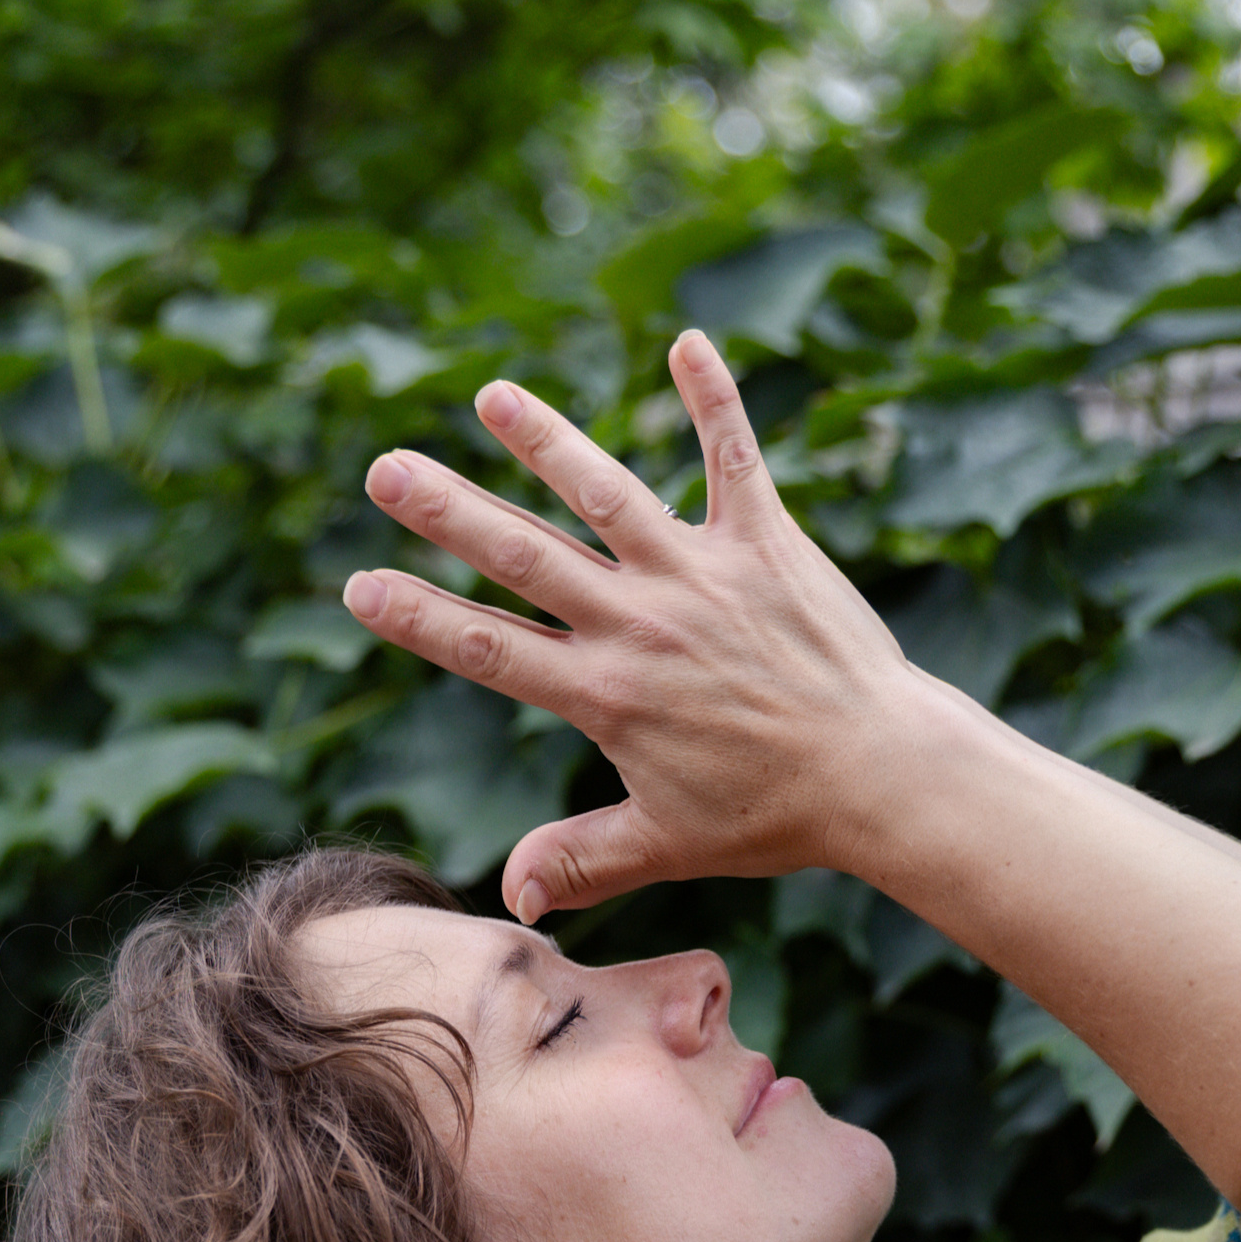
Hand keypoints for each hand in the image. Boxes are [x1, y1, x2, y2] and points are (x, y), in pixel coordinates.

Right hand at [348, 329, 915, 920]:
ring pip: (610, 494)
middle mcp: (643, 624)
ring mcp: (703, 576)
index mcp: (609, 694)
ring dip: (548, 441)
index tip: (359, 585)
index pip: (492, 650)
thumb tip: (510, 902)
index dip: (421, 618)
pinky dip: (713, 400)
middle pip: (527, 558)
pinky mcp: (767, 544)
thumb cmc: (774, 815)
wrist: (881, 773)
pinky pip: (735, 459)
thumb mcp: (666, 844)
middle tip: (384, 469)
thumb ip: (580, 863)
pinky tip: (688, 340)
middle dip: (449, 511)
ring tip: (491, 395)